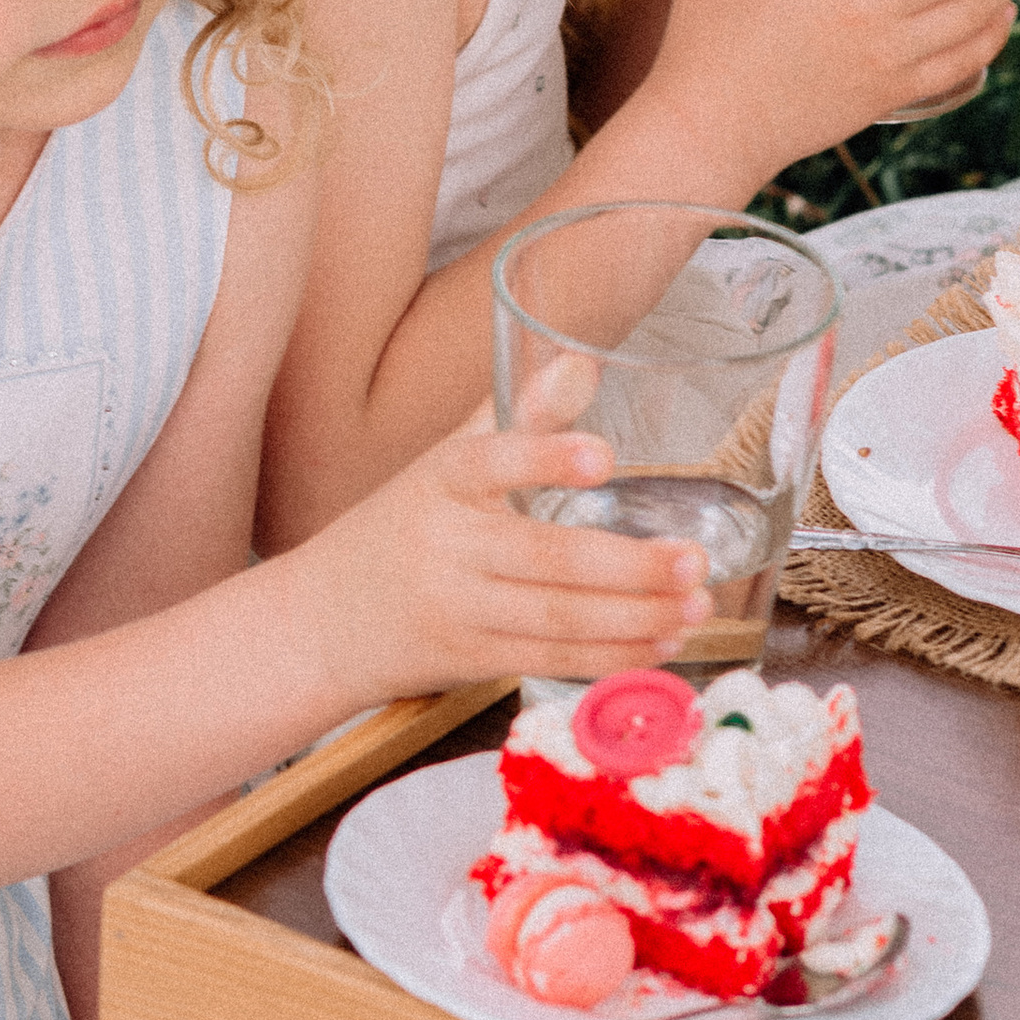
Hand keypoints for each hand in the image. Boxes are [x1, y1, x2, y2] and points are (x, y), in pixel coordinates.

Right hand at [289, 357, 714, 698]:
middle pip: (545, 557)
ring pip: (557, 618)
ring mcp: (457, 607)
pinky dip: (610, 656)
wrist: (323, 620)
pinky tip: (660, 644)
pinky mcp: (470, 658)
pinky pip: (550, 659)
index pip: (488, 460)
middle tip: (694, 559)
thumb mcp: (445, 463)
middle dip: (629, 566)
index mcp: (440, 480)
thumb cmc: (404, 528)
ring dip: (636, 617)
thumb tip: (582, 361)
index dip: (544, 457)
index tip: (603, 456)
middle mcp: (445, 544)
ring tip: (696, 606)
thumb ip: (518, 417)